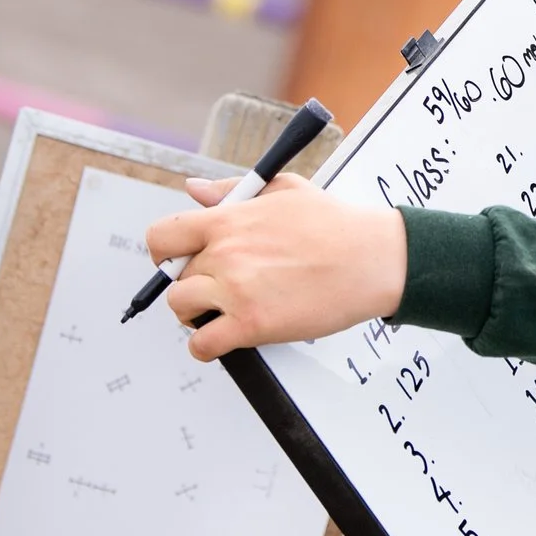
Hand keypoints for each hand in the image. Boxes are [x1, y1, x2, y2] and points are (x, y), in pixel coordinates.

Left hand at [144, 174, 405, 360]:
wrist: (372, 258)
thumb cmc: (336, 224)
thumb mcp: (282, 189)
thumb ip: (230, 190)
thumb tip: (193, 191)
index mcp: (227, 220)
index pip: (163, 236)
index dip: (165, 252)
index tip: (178, 260)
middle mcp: (224, 254)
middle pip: (174, 276)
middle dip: (192, 282)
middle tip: (217, 288)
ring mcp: (236, 291)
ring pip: (181, 308)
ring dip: (194, 313)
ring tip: (219, 312)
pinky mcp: (252, 324)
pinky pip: (202, 344)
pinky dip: (205, 346)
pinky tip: (222, 339)